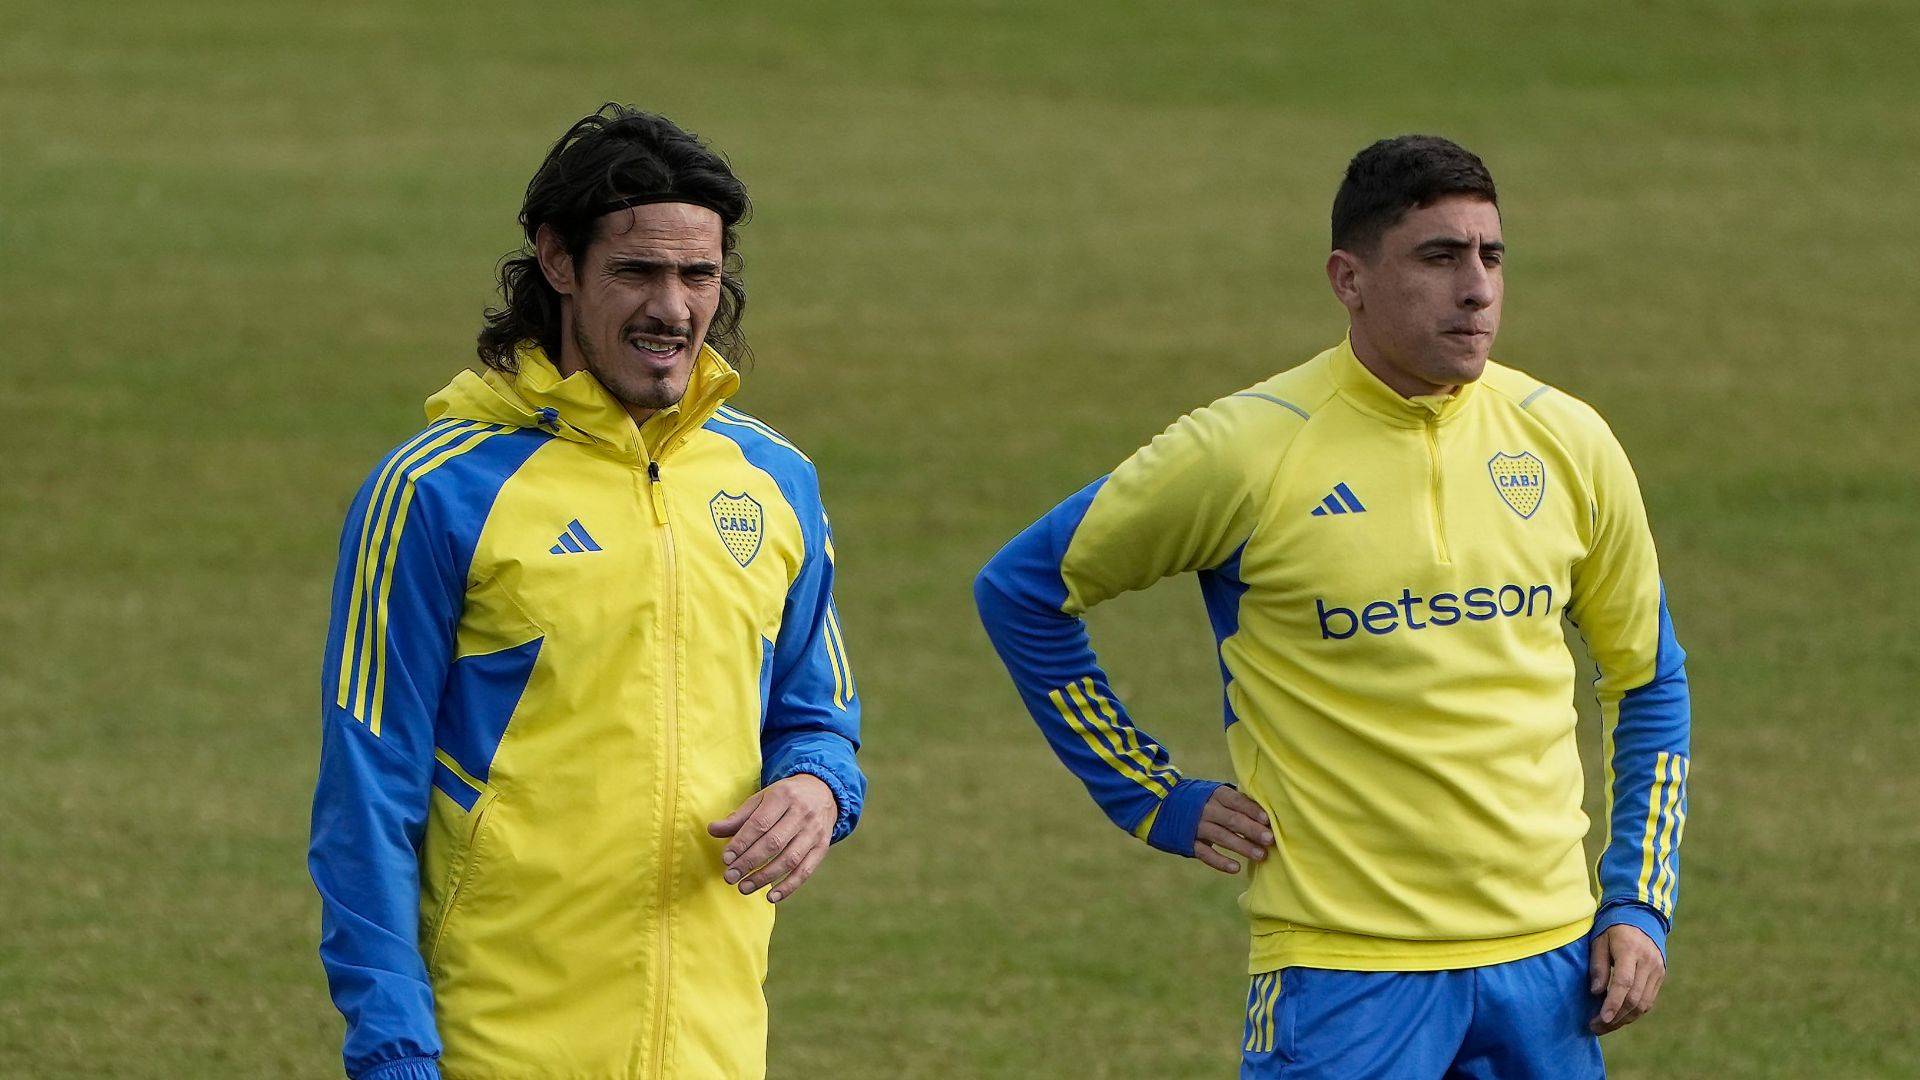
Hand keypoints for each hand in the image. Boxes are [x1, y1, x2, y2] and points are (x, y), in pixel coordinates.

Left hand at [707, 773, 837, 902]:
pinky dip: (789, 886)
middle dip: (749, 862)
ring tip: (744, 888)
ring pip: (789, 859)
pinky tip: (771, 896)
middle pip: (774, 843)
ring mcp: (814, 831)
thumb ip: (738, 817)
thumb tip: (712, 830)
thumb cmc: (784, 797)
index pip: (760, 823)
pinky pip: (806, 870)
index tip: (726, 859)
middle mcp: (802, 813)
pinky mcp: (822, 847)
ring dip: (765, 877)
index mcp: (783, 796)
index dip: (742, 843)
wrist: (822, 791)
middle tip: (730, 877)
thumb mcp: (762, 799)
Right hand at [1192, 786, 1273, 873]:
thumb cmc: (1202, 800)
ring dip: (1242, 846)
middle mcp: (1205, 809)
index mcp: (1215, 794)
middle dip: (1252, 830)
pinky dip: (1220, 861)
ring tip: (1261, 855)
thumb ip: (1237, 801)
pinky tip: (1236, 868)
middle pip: (1231, 819)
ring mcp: (1196, 826)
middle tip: (1270, 839)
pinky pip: (1205, 853)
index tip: (1267, 820)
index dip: (1251, 810)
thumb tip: (1267, 813)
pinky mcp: (1188, 842)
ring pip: (1221, 837)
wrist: (1163, 805)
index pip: (1235, 800)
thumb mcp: (1215, 794)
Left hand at [1588, 924, 1665, 1033]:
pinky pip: (1649, 1000)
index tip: (1601, 1018)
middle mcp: (1648, 962)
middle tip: (1596, 1027)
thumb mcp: (1599, 940)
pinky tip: (1619, 1017)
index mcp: (1631, 950)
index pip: (1624, 982)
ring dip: (1624, 1019)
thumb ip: (1598, 965)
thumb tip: (1596, 992)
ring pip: (1644, 1003)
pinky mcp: (1660, 975)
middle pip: (1635, 998)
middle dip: (1615, 1017)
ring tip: (1605, 1026)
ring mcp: (1657, 970)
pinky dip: (1634, 1012)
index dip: (1613, 1003)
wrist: (1641, 916)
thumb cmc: (1612, 928)